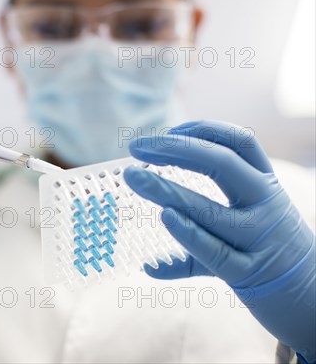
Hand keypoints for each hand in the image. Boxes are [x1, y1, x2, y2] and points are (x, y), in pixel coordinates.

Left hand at [123, 120, 314, 362]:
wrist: (314, 302)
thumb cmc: (270, 256)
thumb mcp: (250, 225)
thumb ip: (202, 224)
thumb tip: (149, 246)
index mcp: (266, 186)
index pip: (240, 142)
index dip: (203, 129)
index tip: (168, 132)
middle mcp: (267, 205)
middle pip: (221, 163)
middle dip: (176, 150)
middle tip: (137, 147)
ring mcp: (259, 239)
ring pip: (208, 210)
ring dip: (166, 191)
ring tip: (133, 177)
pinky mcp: (249, 274)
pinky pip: (212, 251)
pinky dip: (186, 235)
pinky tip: (163, 218)